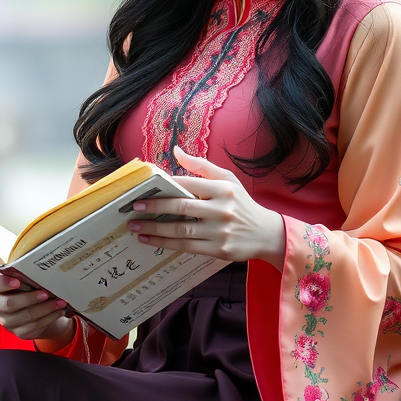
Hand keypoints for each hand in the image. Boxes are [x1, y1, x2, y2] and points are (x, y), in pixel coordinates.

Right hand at [0, 275, 76, 344]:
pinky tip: (59, 311)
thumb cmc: (29, 291)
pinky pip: (36, 325)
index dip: (5, 283)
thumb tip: (46, 272)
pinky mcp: (20, 333)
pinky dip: (50, 317)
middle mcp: (0, 307)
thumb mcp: (26, 282)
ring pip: (27, 316)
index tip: (17, 281)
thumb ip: (29, 278)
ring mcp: (9, 322)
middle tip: (46, 293)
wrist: (34, 311)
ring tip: (60, 302)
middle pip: (11, 304)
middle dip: (30, 298)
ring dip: (46, 308)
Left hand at [127, 147, 285, 270]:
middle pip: (181, 207)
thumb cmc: (241, 203)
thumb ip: (201, 166)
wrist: (265, 233)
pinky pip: (186, 246)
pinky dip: (166, 243)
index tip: (145, 188)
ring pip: (181, 230)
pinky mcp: (218, 249)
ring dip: (155, 229)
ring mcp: (220, 231)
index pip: (188, 184)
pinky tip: (150, 240)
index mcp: (223, 189)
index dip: (165, 186)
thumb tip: (176, 151)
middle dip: (155, 207)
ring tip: (136, 227)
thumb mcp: (227, 179)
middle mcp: (222, 209)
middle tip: (135, 206)